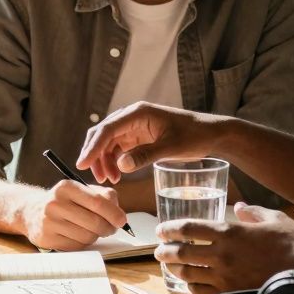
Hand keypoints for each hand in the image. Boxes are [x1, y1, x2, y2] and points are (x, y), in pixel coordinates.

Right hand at [22, 181, 127, 250]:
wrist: (32, 211)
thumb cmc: (65, 201)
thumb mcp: (82, 190)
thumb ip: (104, 196)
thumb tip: (118, 212)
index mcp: (66, 187)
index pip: (97, 202)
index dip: (114, 213)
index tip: (122, 220)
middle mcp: (55, 203)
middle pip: (95, 222)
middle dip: (108, 228)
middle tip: (111, 229)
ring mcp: (49, 222)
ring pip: (88, 236)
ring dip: (96, 236)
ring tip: (92, 230)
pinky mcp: (47, 239)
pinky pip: (77, 246)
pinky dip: (84, 243)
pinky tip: (79, 235)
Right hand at [77, 102, 225, 183]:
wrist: (211, 134)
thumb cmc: (194, 136)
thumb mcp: (171, 147)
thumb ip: (145, 155)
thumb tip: (121, 165)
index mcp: (138, 113)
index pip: (108, 129)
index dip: (93, 146)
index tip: (82, 163)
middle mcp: (133, 117)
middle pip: (104, 134)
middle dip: (95, 155)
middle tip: (94, 177)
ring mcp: (135, 127)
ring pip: (109, 142)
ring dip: (105, 160)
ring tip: (109, 180)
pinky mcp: (140, 137)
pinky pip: (120, 148)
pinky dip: (115, 161)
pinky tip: (117, 175)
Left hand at [154, 202, 293, 293]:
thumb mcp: (274, 219)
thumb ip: (253, 212)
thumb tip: (240, 207)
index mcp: (229, 233)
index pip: (188, 229)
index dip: (170, 229)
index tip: (161, 230)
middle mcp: (222, 256)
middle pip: (181, 254)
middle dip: (166, 252)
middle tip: (160, 252)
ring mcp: (225, 279)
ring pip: (188, 277)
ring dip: (175, 273)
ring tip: (171, 269)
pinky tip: (189, 290)